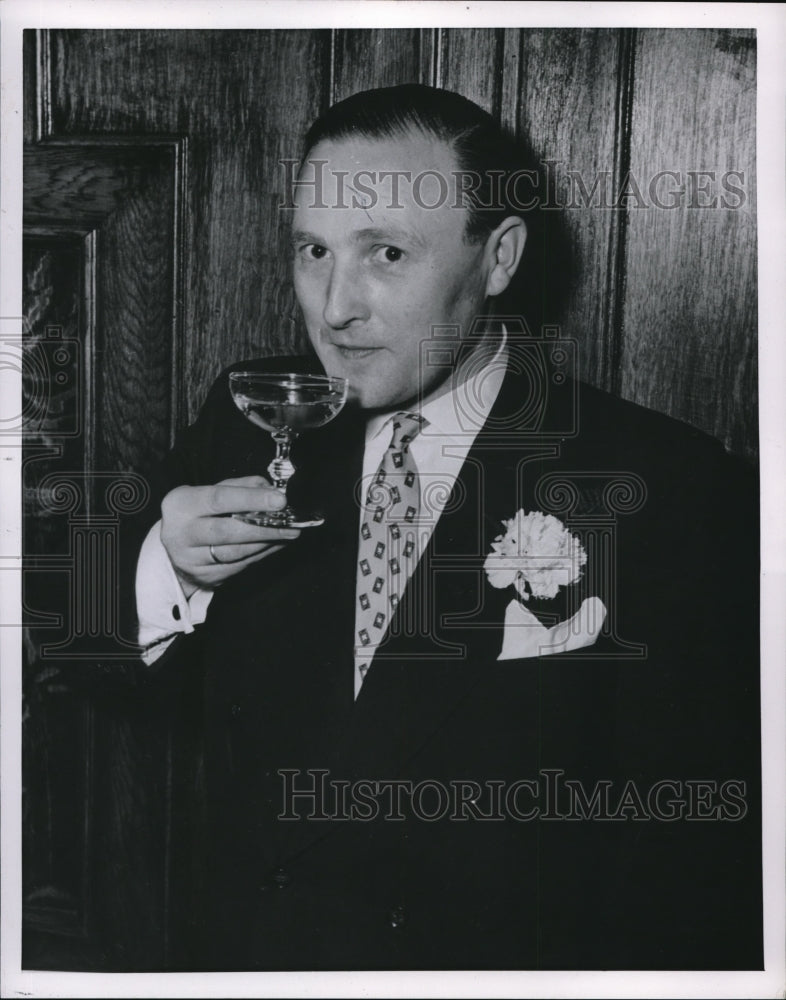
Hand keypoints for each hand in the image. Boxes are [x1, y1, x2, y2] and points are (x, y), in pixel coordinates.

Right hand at [160, 475, 300, 595]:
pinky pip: (240, 565)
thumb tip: (271, 490)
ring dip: (266, 542)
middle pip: (227, 531)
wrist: (175, 547)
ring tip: (289, 533)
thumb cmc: (197, 512)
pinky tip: (276, 544)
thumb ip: (240, 486)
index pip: (219, 499)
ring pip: (235, 553)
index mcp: (181, 504)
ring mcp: (191, 560)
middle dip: (263, 527)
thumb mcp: (209, 491)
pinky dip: (261, 553)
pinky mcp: (205, 576)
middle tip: (291, 524)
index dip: (251, 499)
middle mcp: (181, 533)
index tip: (279, 500)